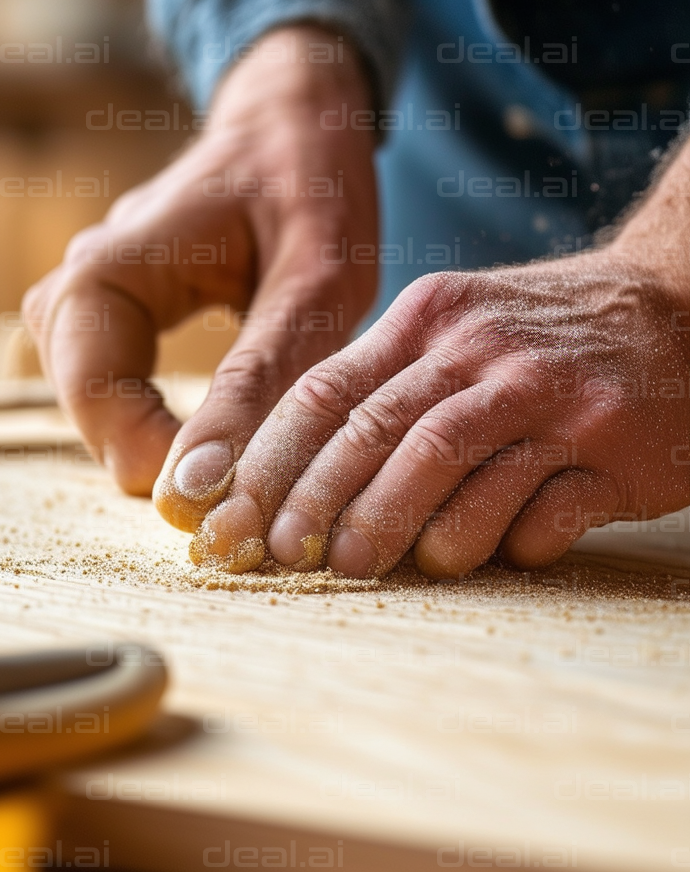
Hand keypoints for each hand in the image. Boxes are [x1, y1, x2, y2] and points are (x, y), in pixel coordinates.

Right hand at [23, 27, 376, 499]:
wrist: (293, 119)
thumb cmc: (311, 182)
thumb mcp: (313, 281)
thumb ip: (259, 380)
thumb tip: (200, 487)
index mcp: (105, 272)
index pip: (97, 403)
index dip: (161, 462)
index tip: (243, 493)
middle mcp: (74, 291)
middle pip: (95, 422)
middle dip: (171, 462)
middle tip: (259, 477)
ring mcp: (84, 308)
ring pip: (105, 419)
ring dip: (174, 448)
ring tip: (255, 449)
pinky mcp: (111, 324)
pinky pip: (121, 401)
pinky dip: (173, 426)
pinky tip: (231, 431)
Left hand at [177, 245, 688, 576]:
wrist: (681, 303)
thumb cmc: (546, 336)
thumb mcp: (459, 330)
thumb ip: (383, 387)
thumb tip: (286, 476)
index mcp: (430, 321)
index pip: (325, 392)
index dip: (267, 462)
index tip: (227, 519)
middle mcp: (484, 353)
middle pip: (376, 431)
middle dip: (315, 503)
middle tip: (282, 557)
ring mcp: (551, 398)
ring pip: (450, 466)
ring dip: (397, 527)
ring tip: (363, 568)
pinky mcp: (611, 447)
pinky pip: (544, 509)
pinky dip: (507, 542)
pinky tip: (490, 558)